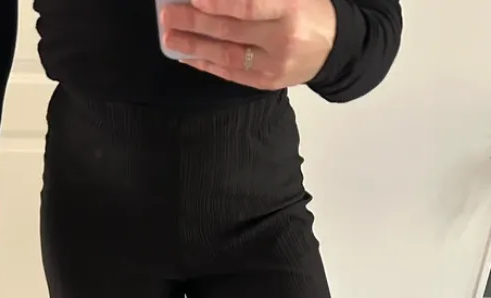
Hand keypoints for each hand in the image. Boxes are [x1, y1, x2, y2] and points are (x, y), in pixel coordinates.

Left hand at [162, 0, 336, 89]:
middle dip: (196, 23)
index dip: (219, 3)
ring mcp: (274, 66)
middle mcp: (282, 40)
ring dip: (195, 46)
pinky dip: (208, 65)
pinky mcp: (267, 83)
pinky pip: (231, 74)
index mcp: (290, 9)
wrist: (334, 46)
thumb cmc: (307, 10)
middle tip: (169, 15)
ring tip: (171, 37)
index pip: (249, 6)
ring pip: (227, 56)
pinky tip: (188, 56)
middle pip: (232, 31)